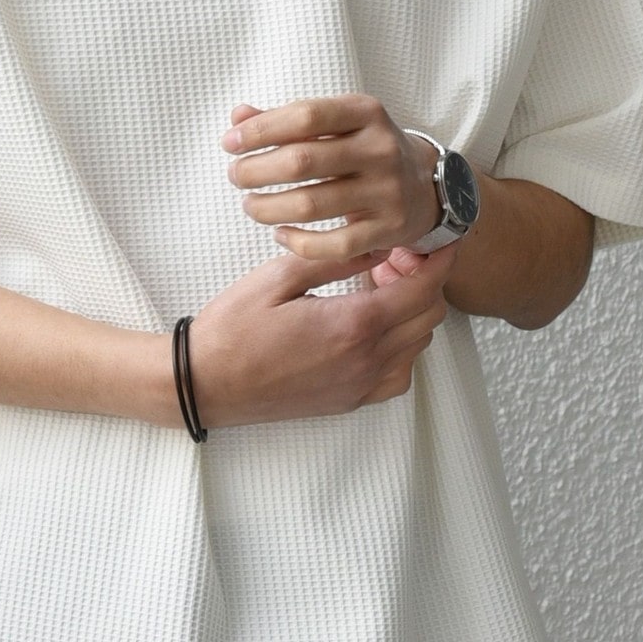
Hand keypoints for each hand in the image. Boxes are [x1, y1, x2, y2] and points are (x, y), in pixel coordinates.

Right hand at [186, 234, 460, 428]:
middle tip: (391, 259)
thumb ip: (333, 258)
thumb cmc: (232, 330)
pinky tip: (370, 329)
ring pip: (418, 345)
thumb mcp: (279, 277)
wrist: (204, 384)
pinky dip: (400, 348)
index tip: (438, 240)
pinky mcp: (349, 401)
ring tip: (375, 289)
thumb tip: (374, 244)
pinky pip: (398, 374)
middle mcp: (366, 361)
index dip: (438, 259)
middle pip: (428, 316)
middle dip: (423, 281)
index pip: (422, 289)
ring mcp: (360, 386)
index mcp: (353, 326)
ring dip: (411, 313)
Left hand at [220, 94, 441, 259]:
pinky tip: (280, 233)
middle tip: (236, 176)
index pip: (304, 116)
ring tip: (250, 205)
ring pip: (310, 205)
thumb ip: (286, 120)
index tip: (230, 143)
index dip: (260, 131)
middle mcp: (381, 149)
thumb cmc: (364, 151)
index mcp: (366, 113)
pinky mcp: (388, 230)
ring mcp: (387, 191)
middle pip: (302, 162)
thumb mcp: (336, 125)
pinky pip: (332, 245)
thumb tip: (238, 117)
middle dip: (255, 171)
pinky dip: (297, 243)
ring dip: (267, 208)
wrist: (426, 187)